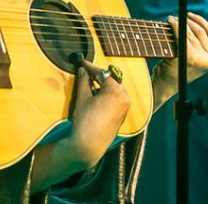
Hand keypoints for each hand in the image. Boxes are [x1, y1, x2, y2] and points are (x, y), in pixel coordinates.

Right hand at [30, 58, 129, 191]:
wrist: (89, 146)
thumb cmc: (85, 121)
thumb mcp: (83, 98)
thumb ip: (84, 81)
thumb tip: (83, 70)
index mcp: (116, 91)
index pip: (102, 73)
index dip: (90, 67)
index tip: (82, 62)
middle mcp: (124, 97)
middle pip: (110, 80)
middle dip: (98, 76)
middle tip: (85, 71)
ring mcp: (125, 107)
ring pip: (114, 90)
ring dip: (103, 85)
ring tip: (89, 83)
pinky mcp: (123, 115)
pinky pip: (116, 99)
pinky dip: (107, 95)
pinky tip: (96, 96)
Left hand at [151, 13, 207, 110]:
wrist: (165, 85)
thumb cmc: (177, 69)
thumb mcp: (193, 56)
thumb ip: (199, 44)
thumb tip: (194, 20)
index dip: (200, 21)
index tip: (189, 15)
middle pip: (200, 31)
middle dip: (187, 21)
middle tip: (176, 16)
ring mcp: (201, 59)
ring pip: (189, 33)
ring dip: (179, 23)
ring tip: (170, 20)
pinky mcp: (189, 57)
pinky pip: (182, 35)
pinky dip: (175, 26)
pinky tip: (170, 22)